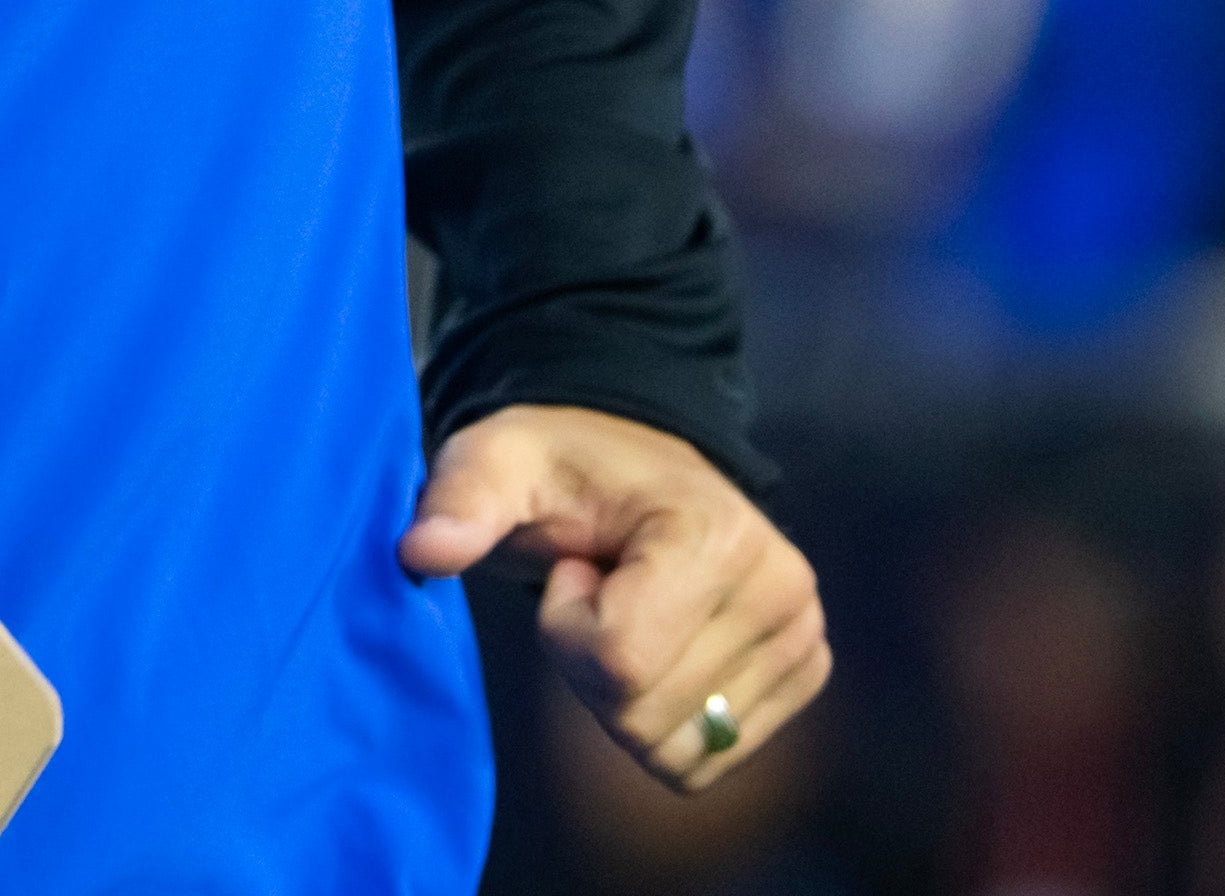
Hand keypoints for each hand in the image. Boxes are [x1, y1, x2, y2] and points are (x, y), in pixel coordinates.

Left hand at [399, 402, 827, 791]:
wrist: (637, 470)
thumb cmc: (560, 469)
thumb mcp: (496, 461)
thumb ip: (460, 501)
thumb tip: (420, 551)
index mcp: (714, 534)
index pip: (620, 662)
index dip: (565, 631)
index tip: (571, 573)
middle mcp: (780, 588)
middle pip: (644, 717)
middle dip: (590, 671)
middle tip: (599, 596)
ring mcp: (802, 636)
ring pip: (675, 751)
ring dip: (626, 702)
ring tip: (631, 617)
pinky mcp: (804, 674)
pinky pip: (707, 763)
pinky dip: (664, 726)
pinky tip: (662, 650)